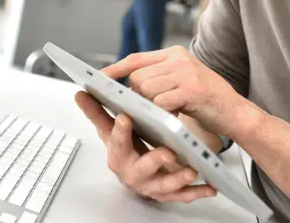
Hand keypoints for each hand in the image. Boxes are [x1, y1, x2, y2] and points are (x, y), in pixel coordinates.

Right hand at [75, 91, 216, 202]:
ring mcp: (151, 185)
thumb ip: (97, 113)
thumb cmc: (125, 148)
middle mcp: (132, 172)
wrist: (137, 172)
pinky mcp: (169, 194)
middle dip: (152, 161)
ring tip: (190, 169)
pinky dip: (197, 191)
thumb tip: (80, 94)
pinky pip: (183, 196)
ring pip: (163, 186)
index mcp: (118, 154)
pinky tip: (210, 186)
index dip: (120, 132)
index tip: (126, 117)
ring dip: (177, 178)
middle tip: (166, 151)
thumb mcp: (109, 131)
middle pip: (140, 169)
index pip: (116, 142)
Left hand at [104, 46, 250, 138]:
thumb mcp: (182, 80)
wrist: (236, 112)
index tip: (98, 78)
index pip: (136, 58)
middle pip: (138, 77)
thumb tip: (129, 86)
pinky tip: (174, 118)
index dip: (115, 69)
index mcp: (174, 53)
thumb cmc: (207, 101)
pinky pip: (161, 102)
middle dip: (137, 97)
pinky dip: (163, 114)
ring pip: (146, 89)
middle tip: (149, 110)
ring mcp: (185, 72)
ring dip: (150, 107)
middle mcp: (179, 58)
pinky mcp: (191, 89)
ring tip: (165, 114)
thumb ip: (160, 77)